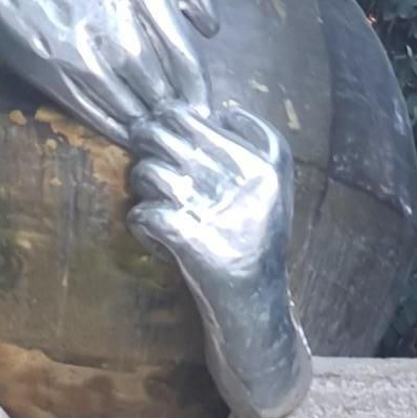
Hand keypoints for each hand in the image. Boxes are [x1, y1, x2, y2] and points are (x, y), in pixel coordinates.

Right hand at [0, 0, 217, 141]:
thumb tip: (206, 28)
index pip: (185, 58)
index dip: (197, 88)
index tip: (205, 104)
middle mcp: (116, 25)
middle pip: (160, 87)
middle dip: (176, 112)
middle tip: (186, 128)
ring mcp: (80, 50)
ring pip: (128, 104)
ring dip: (147, 124)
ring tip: (161, 135)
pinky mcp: (48, 67)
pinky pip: (91, 109)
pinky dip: (114, 126)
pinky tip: (126, 133)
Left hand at [125, 104, 310, 417]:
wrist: (256, 306)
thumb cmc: (258, 240)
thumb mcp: (276, 187)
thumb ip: (257, 142)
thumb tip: (220, 111)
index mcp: (263, 163)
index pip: (192, 116)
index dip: (164, 122)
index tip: (163, 140)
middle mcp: (241, 182)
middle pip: (164, 136)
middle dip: (146, 148)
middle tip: (151, 169)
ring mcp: (215, 212)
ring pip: (148, 173)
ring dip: (142, 187)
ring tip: (157, 206)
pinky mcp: (191, 243)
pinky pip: (143, 213)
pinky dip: (140, 223)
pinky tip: (154, 235)